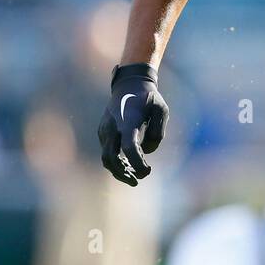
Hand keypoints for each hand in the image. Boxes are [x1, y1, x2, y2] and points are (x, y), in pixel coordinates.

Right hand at [98, 63, 168, 185]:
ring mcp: (105, 130)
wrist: (129, 84)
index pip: (129, 148)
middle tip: (137, 181)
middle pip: (110, 159)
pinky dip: (116, 162)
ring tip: (134, 177)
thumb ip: (158, 133)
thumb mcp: (161, 110)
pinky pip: (106, 152)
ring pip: (106, 158)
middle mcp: (112, 127)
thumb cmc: (148, 98)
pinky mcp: (103, 132)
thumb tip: (146, 151)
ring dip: (118, 170)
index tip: (148, 171)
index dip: (137, 164)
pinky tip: (128, 166)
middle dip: (122, 174)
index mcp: (127, 121)